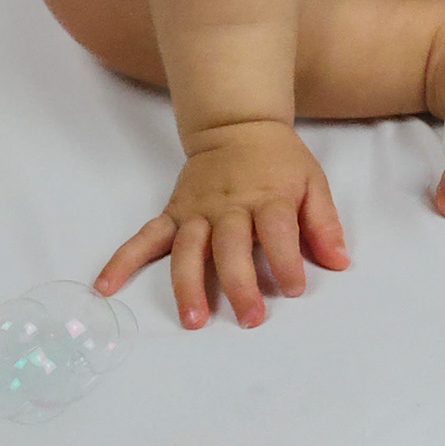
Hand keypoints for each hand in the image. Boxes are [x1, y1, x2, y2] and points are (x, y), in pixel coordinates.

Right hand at [94, 119, 347, 330]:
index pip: (277, 231)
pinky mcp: (173, 213)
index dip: (286, 260)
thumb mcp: (313, 182)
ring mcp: (196, 211)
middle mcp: (229, 206)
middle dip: (240, 283)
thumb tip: (340, 262)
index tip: (295, 288)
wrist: (237, 125)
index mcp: (268, 197)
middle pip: (231, 246)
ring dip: (189, 284)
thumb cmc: (279, 161)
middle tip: (250, 318)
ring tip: (192, 320)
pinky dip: (122, 260)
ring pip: (189, 249)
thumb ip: (324, 223)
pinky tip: (105, 286)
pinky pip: (145, 237)